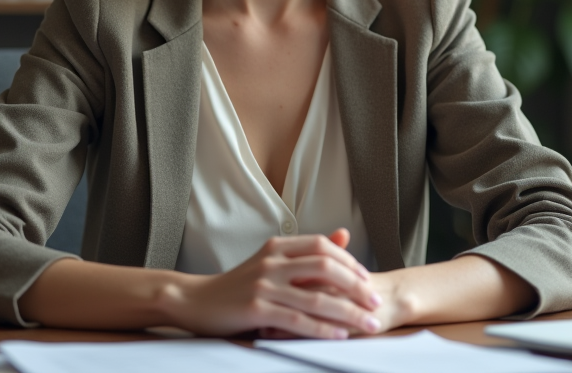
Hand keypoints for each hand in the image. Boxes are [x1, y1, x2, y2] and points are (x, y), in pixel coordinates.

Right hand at [159, 230, 382, 338]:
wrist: (195, 301)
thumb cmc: (238, 285)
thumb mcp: (271, 261)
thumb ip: (306, 252)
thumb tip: (343, 235)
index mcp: (277, 246)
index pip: (322, 246)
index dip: (350, 261)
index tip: (368, 279)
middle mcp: (272, 261)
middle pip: (326, 267)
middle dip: (356, 286)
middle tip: (376, 302)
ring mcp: (264, 285)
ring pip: (316, 297)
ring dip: (348, 313)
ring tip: (369, 324)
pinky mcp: (257, 309)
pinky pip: (298, 320)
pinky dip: (322, 329)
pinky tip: (339, 335)